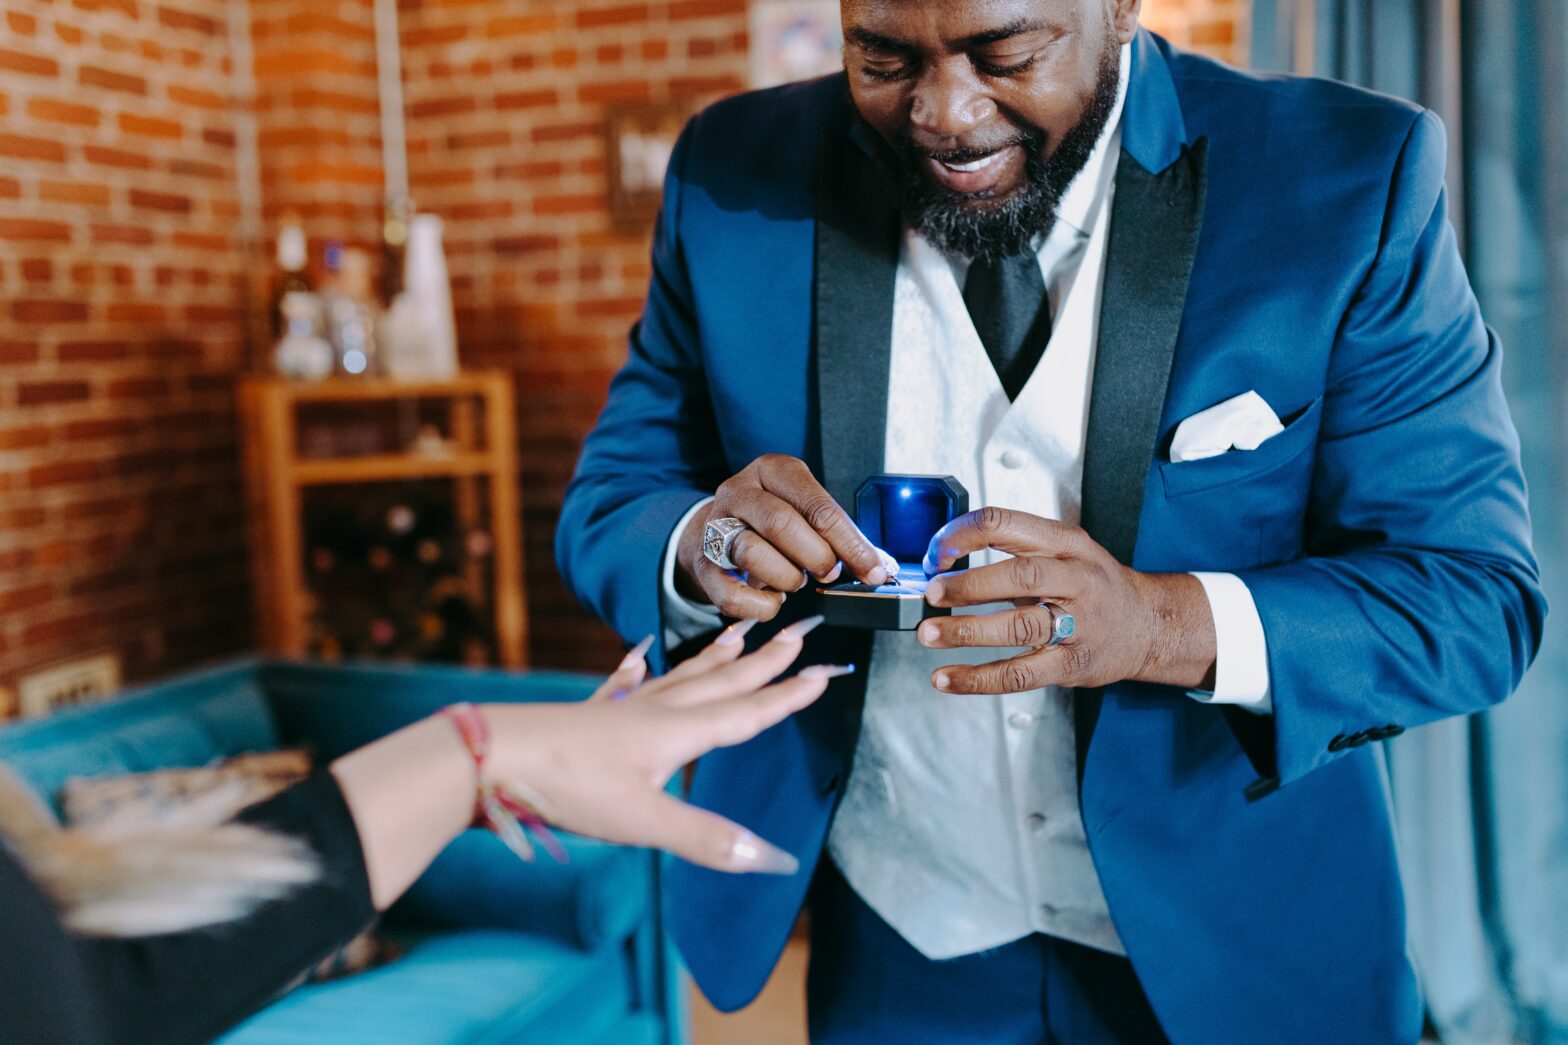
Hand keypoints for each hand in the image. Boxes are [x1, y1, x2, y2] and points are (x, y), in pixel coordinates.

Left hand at [486, 616, 846, 873]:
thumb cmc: (570, 787)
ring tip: (741, 633)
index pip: (747, 713)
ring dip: (716, 657)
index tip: (826, 672)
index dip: (788, 696)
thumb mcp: (645, 823)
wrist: (493, 757)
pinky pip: (624, 685)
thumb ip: (708, 839)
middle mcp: (657, 712)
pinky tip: (640, 655)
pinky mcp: (590, 717)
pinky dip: (637, 669)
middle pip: (723, 682)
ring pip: (683, 676)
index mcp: (678, 733)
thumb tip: (773, 859)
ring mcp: (622, 710)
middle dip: (765, 661)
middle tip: (800, 632)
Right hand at [676, 454, 889, 620]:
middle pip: (782, 524)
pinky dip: (760, 606)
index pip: (818, 506)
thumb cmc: (774, 521)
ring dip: (787, 577)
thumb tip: (879, 567)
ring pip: (752, 553)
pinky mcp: (703, 563)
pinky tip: (774, 601)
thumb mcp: (804, 510)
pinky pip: (730, 593)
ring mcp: (715, 526)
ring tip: (796, 580)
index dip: (851, 543)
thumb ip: (837, 534)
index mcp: (774, 470)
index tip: (874, 571)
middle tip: (830, 574)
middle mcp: (740, 491)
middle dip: (817, 557)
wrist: (718, 530)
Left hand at [917, 508, 1216, 694]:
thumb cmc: (1094, 584)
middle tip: (933, 593)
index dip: (962, 535)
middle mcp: (1075, 579)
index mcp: (1065, 543)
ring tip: (930, 634)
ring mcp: (1078, 625)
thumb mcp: (1065, 548)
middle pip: (1020, 576)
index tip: (936, 552)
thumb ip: (1015, 546)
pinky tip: (947, 678)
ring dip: (967, 631)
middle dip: (969, 584)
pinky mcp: (1072, 666)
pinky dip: (978, 679)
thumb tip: (946, 552)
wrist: (1149, 625)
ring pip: (1020, 627)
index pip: (1006, 525)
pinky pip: (1020, 674)